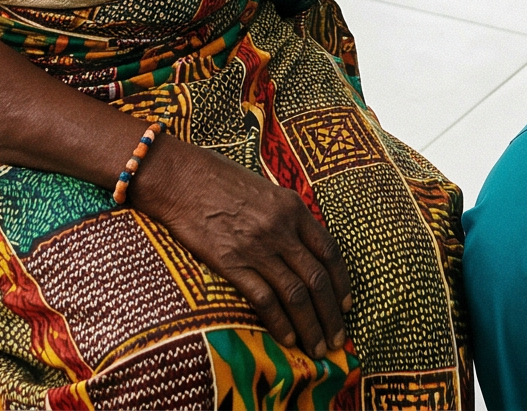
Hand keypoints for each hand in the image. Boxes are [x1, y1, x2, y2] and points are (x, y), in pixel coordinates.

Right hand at [132, 137, 350, 358]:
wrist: (180, 176)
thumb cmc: (220, 178)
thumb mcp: (265, 190)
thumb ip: (287, 217)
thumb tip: (303, 249)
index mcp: (293, 207)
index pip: (329, 252)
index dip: (341, 283)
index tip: (346, 305)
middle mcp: (280, 228)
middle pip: (317, 279)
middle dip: (331, 315)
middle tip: (337, 340)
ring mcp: (256, 247)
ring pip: (296, 295)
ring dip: (311, 327)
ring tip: (317, 349)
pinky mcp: (230, 263)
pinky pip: (264, 299)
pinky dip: (280, 323)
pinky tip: (287, 339)